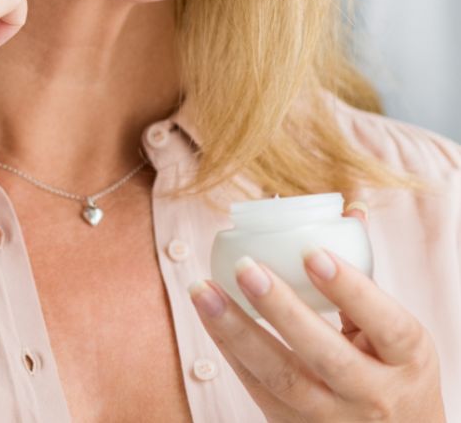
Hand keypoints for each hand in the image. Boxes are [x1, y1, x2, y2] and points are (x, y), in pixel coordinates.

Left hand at [189, 204, 445, 421]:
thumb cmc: (393, 371)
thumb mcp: (398, 332)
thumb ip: (366, 275)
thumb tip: (351, 209)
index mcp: (408, 359)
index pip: (385, 323)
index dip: (350, 288)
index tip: (312, 252)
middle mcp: (374, 395)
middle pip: (325, 355)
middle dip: (281, 309)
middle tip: (246, 266)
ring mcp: (333, 419)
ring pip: (281, 378)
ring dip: (236, 330)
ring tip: (204, 290)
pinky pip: (257, 389)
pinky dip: (229, 349)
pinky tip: (208, 314)